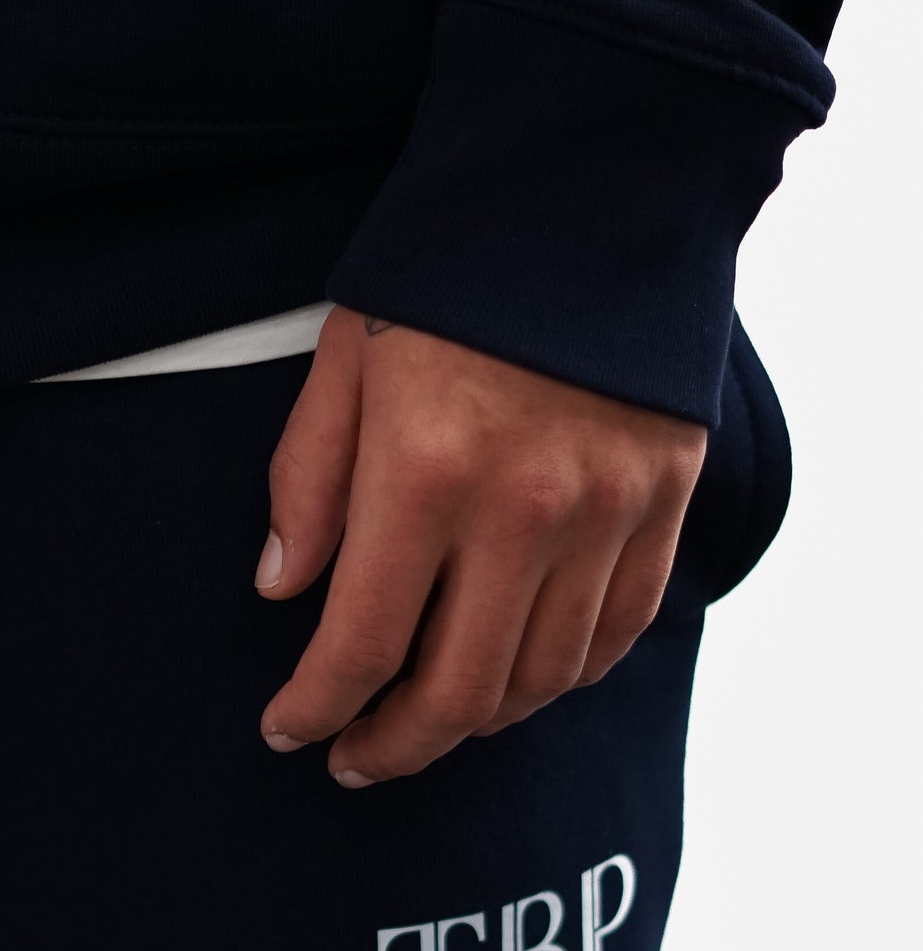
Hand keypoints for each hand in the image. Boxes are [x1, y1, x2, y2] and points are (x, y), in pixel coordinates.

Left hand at [256, 307, 705, 783]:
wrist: (595, 191)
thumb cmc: (446, 274)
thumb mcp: (345, 360)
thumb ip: (310, 480)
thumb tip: (285, 591)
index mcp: (425, 474)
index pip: (363, 645)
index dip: (317, 708)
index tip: (289, 732)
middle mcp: (524, 511)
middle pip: (459, 691)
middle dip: (395, 745)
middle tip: (356, 759)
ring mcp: (607, 512)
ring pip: (543, 678)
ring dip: (477, 720)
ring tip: (429, 720)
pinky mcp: (666, 501)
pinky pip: (616, 632)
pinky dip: (563, 676)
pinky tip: (517, 678)